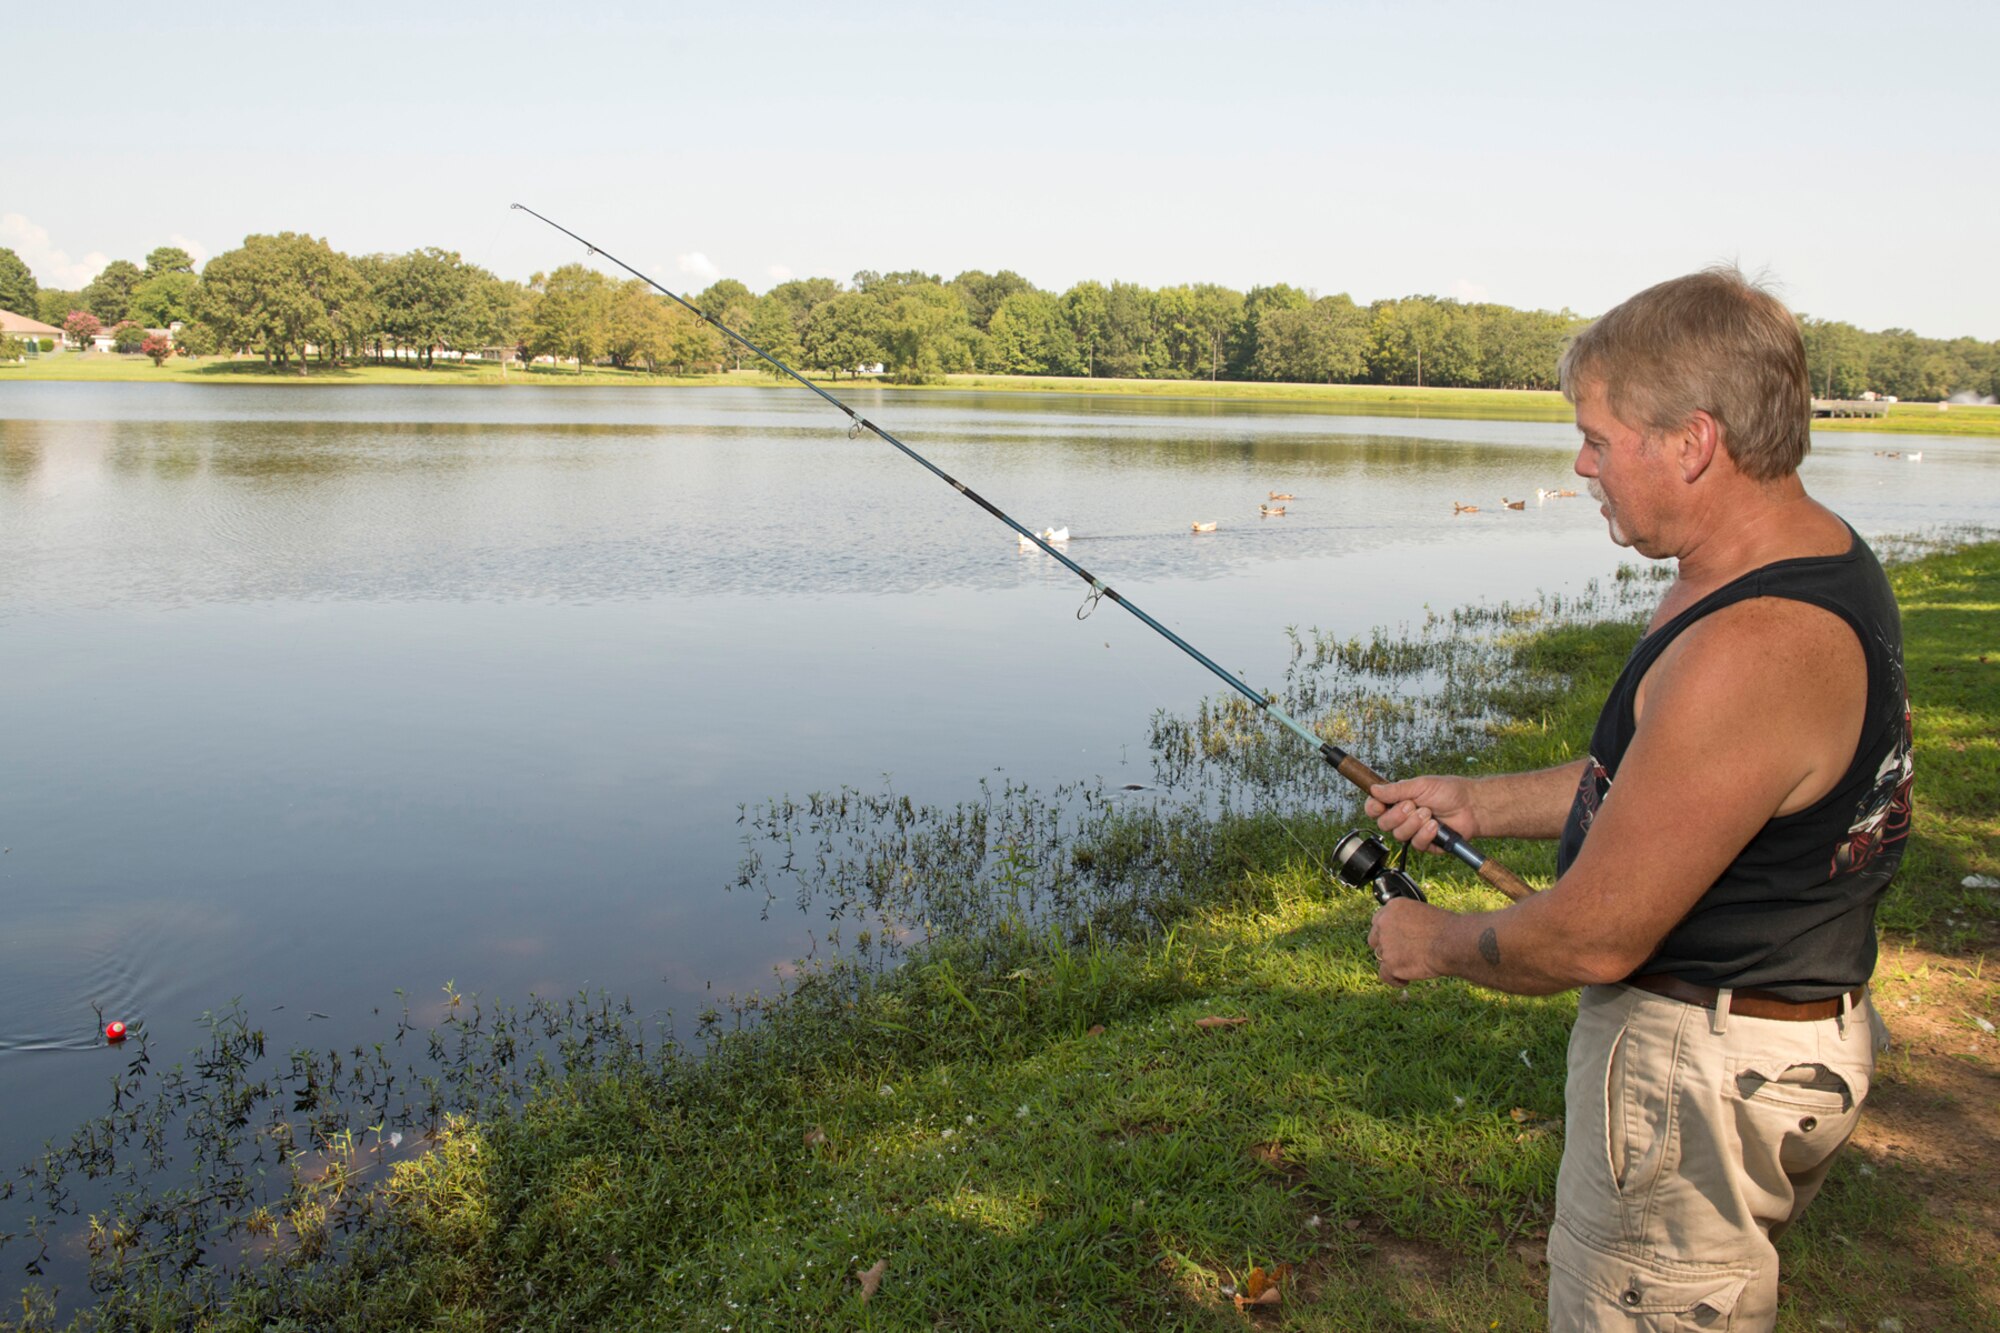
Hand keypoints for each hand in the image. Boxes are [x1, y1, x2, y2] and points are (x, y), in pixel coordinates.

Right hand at [1364, 775, 1478, 852]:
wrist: (1471, 806)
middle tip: (1413, 805)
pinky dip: (1426, 834)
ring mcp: (1413, 831)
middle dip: (1398, 815)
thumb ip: (1396, 790)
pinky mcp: (1426, 844)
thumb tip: (1373, 789)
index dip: (1374, 808)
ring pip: (1399, 835)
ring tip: (1429, 814)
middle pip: (1384, 824)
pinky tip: (1436, 826)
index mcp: (1398, 801)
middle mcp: (1403, 817)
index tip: (1380, 805)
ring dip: (1414, 824)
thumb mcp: (1420, 785)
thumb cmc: (1449, 791)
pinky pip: (1416, 844)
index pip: (1374, 808)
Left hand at [1368, 896, 1448, 986]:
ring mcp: (1385, 944)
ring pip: (1381, 957)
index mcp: (1393, 907)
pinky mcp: (1390, 964)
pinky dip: (1395, 979)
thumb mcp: (1423, 914)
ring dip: (1393, 962)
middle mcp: (1384, 923)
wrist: (1452, 942)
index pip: (1378, 921)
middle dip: (1386, 947)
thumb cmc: (1447, 928)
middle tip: (1401, 953)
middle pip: (1374, 940)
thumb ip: (1407, 922)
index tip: (1396, 939)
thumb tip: (1404, 934)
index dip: (1387, 933)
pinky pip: (1385, 975)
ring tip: (1412, 965)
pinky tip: (1406, 980)